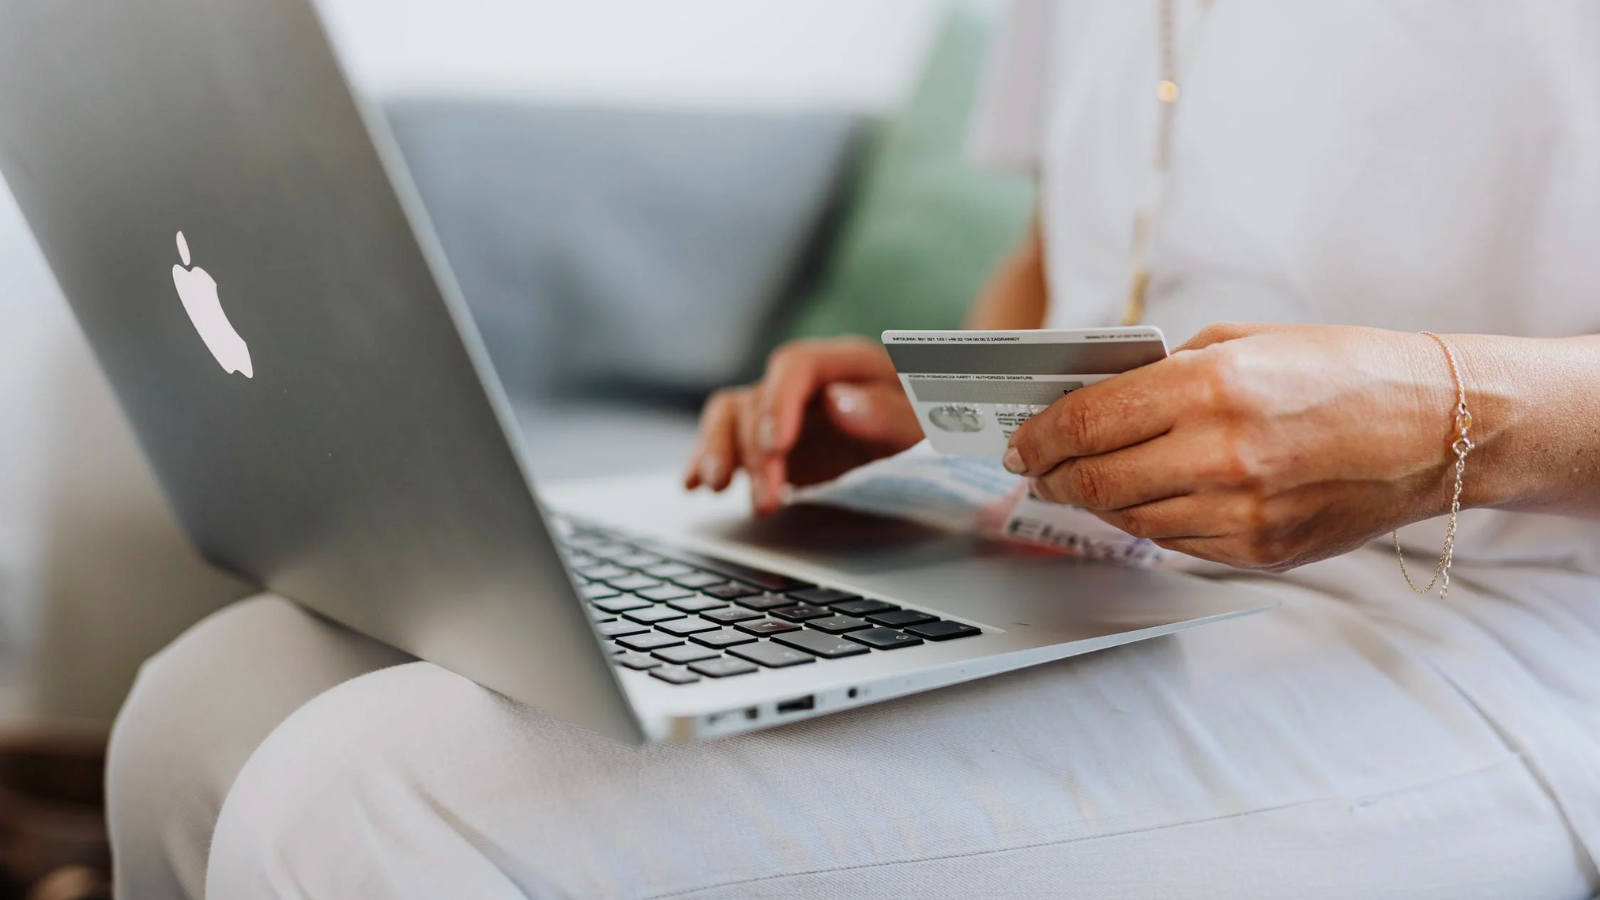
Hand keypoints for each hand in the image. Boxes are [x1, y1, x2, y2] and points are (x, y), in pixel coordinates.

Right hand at [685, 336, 923, 514]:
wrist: (934, 437)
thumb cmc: (933, 423)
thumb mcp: (927, 421)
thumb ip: (889, 412)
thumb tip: (839, 403)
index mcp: (845, 363)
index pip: (795, 366)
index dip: (779, 402)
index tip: (777, 445)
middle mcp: (805, 382)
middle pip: (758, 399)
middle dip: (755, 451)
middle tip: (768, 499)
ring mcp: (782, 410)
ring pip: (730, 416)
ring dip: (719, 452)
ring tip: (716, 489)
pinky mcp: (769, 442)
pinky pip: (726, 440)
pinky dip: (706, 459)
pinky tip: (694, 484)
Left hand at [1004, 323, 1460, 570]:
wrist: (1438, 427)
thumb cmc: (1342, 370)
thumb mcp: (1244, 341)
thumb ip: (1163, 372)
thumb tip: (1091, 399)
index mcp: (1212, 388)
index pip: (1087, 422)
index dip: (1038, 436)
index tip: (1019, 442)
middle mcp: (1222, 456)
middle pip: (1094, 480)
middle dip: (1051, 476)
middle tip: (1035, 469)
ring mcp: (1242, 513)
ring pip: (1128, 518)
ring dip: (1095, 501)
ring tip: (1082, 482)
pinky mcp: (1260, 552)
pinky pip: (1175, 543)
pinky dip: (1148, 521)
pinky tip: (1146, 499)